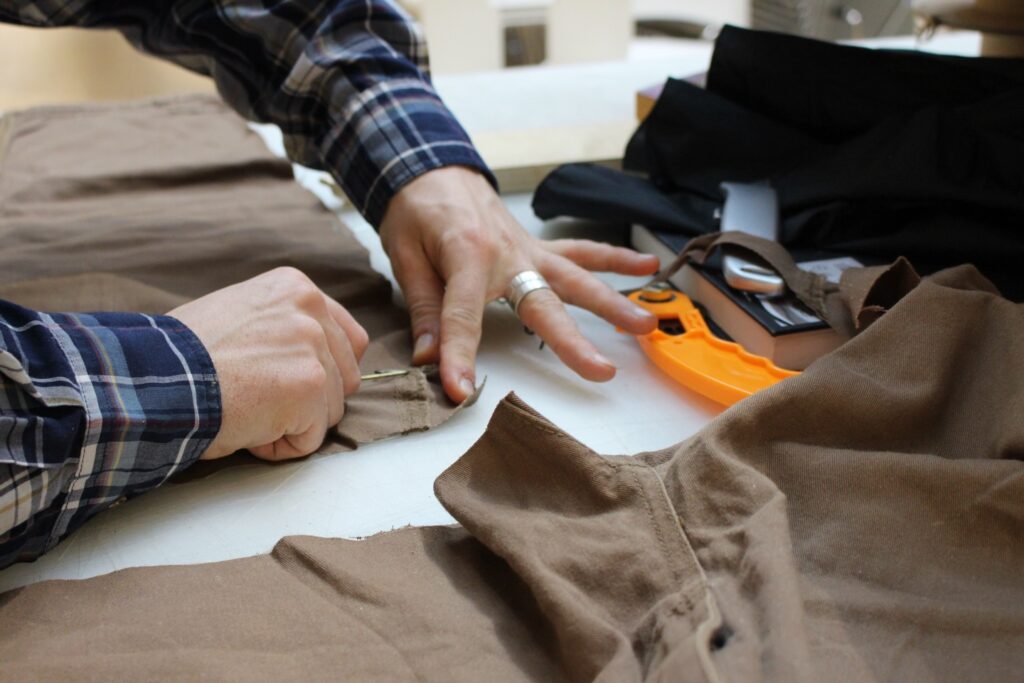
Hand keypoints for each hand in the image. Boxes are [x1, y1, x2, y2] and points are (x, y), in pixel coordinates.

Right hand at [169, 267, 368, 460]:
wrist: (153, 378)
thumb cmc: (181, 357)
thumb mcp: (239, 315)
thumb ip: (283, 327)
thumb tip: (310, 356)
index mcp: (295, 288)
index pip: (347, 339)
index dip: (321, 372)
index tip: (287, 382)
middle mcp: (311, 310)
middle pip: (344, 378)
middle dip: (307, 400)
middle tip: (255, 397)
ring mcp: (314, 347)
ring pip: (329, 411)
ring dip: (290, 423)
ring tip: (244, 407)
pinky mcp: (309, 386)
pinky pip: (310, 438)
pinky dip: (278, 446)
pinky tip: (245, 425)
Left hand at [379, 166, 658, 402]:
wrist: (431, 166)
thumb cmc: (416, 209)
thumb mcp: (404, 255)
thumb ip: (423, 308)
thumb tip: (427, 357)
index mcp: (467, 256)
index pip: (462, 317)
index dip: (459, 356)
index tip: (461, 390)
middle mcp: (509, 254)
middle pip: (544, 304)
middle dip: (572, 342)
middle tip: (601, 370)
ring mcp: (529, 251)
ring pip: (578, 279)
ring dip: (613, 303)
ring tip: (646, 324)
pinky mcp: (537, 249)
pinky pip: (581, 254)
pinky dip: (614, 259)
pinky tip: (648, 266)